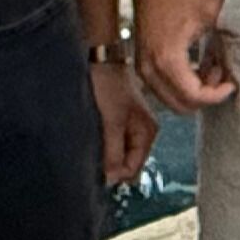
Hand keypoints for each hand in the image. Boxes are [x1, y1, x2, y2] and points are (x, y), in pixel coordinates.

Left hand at [91, 62, 156, 184]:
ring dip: (104, 153)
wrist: (99, 60)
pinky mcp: (118, 121)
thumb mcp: (111, 123)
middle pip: (125, 162)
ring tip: (91, 142)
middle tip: (92, 154)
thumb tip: (111, 180)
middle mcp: (142, 132)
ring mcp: (130, 126)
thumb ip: (113, 153)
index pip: (133, 169)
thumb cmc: (107, 85)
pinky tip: (91, 135)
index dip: (114, 173)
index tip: (96, 170)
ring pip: (116, 153)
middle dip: (109, 164)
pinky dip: (100, 143)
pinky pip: (110, 142)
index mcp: (148, 133)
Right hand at [133, 0, 234, 112]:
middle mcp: (150, 70)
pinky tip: (200, 66)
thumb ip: (233, 27)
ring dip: (195, 92)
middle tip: (222, 74)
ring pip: (172, 101)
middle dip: (206, 96)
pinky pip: (164, 91)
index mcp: (168, 59)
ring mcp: (143, 70)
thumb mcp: (212, 9)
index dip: (216, 96)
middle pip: (181, 105)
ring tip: (212, 67)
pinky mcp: (142, 68)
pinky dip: (184, 86)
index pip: (193, 96)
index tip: (231, 84)